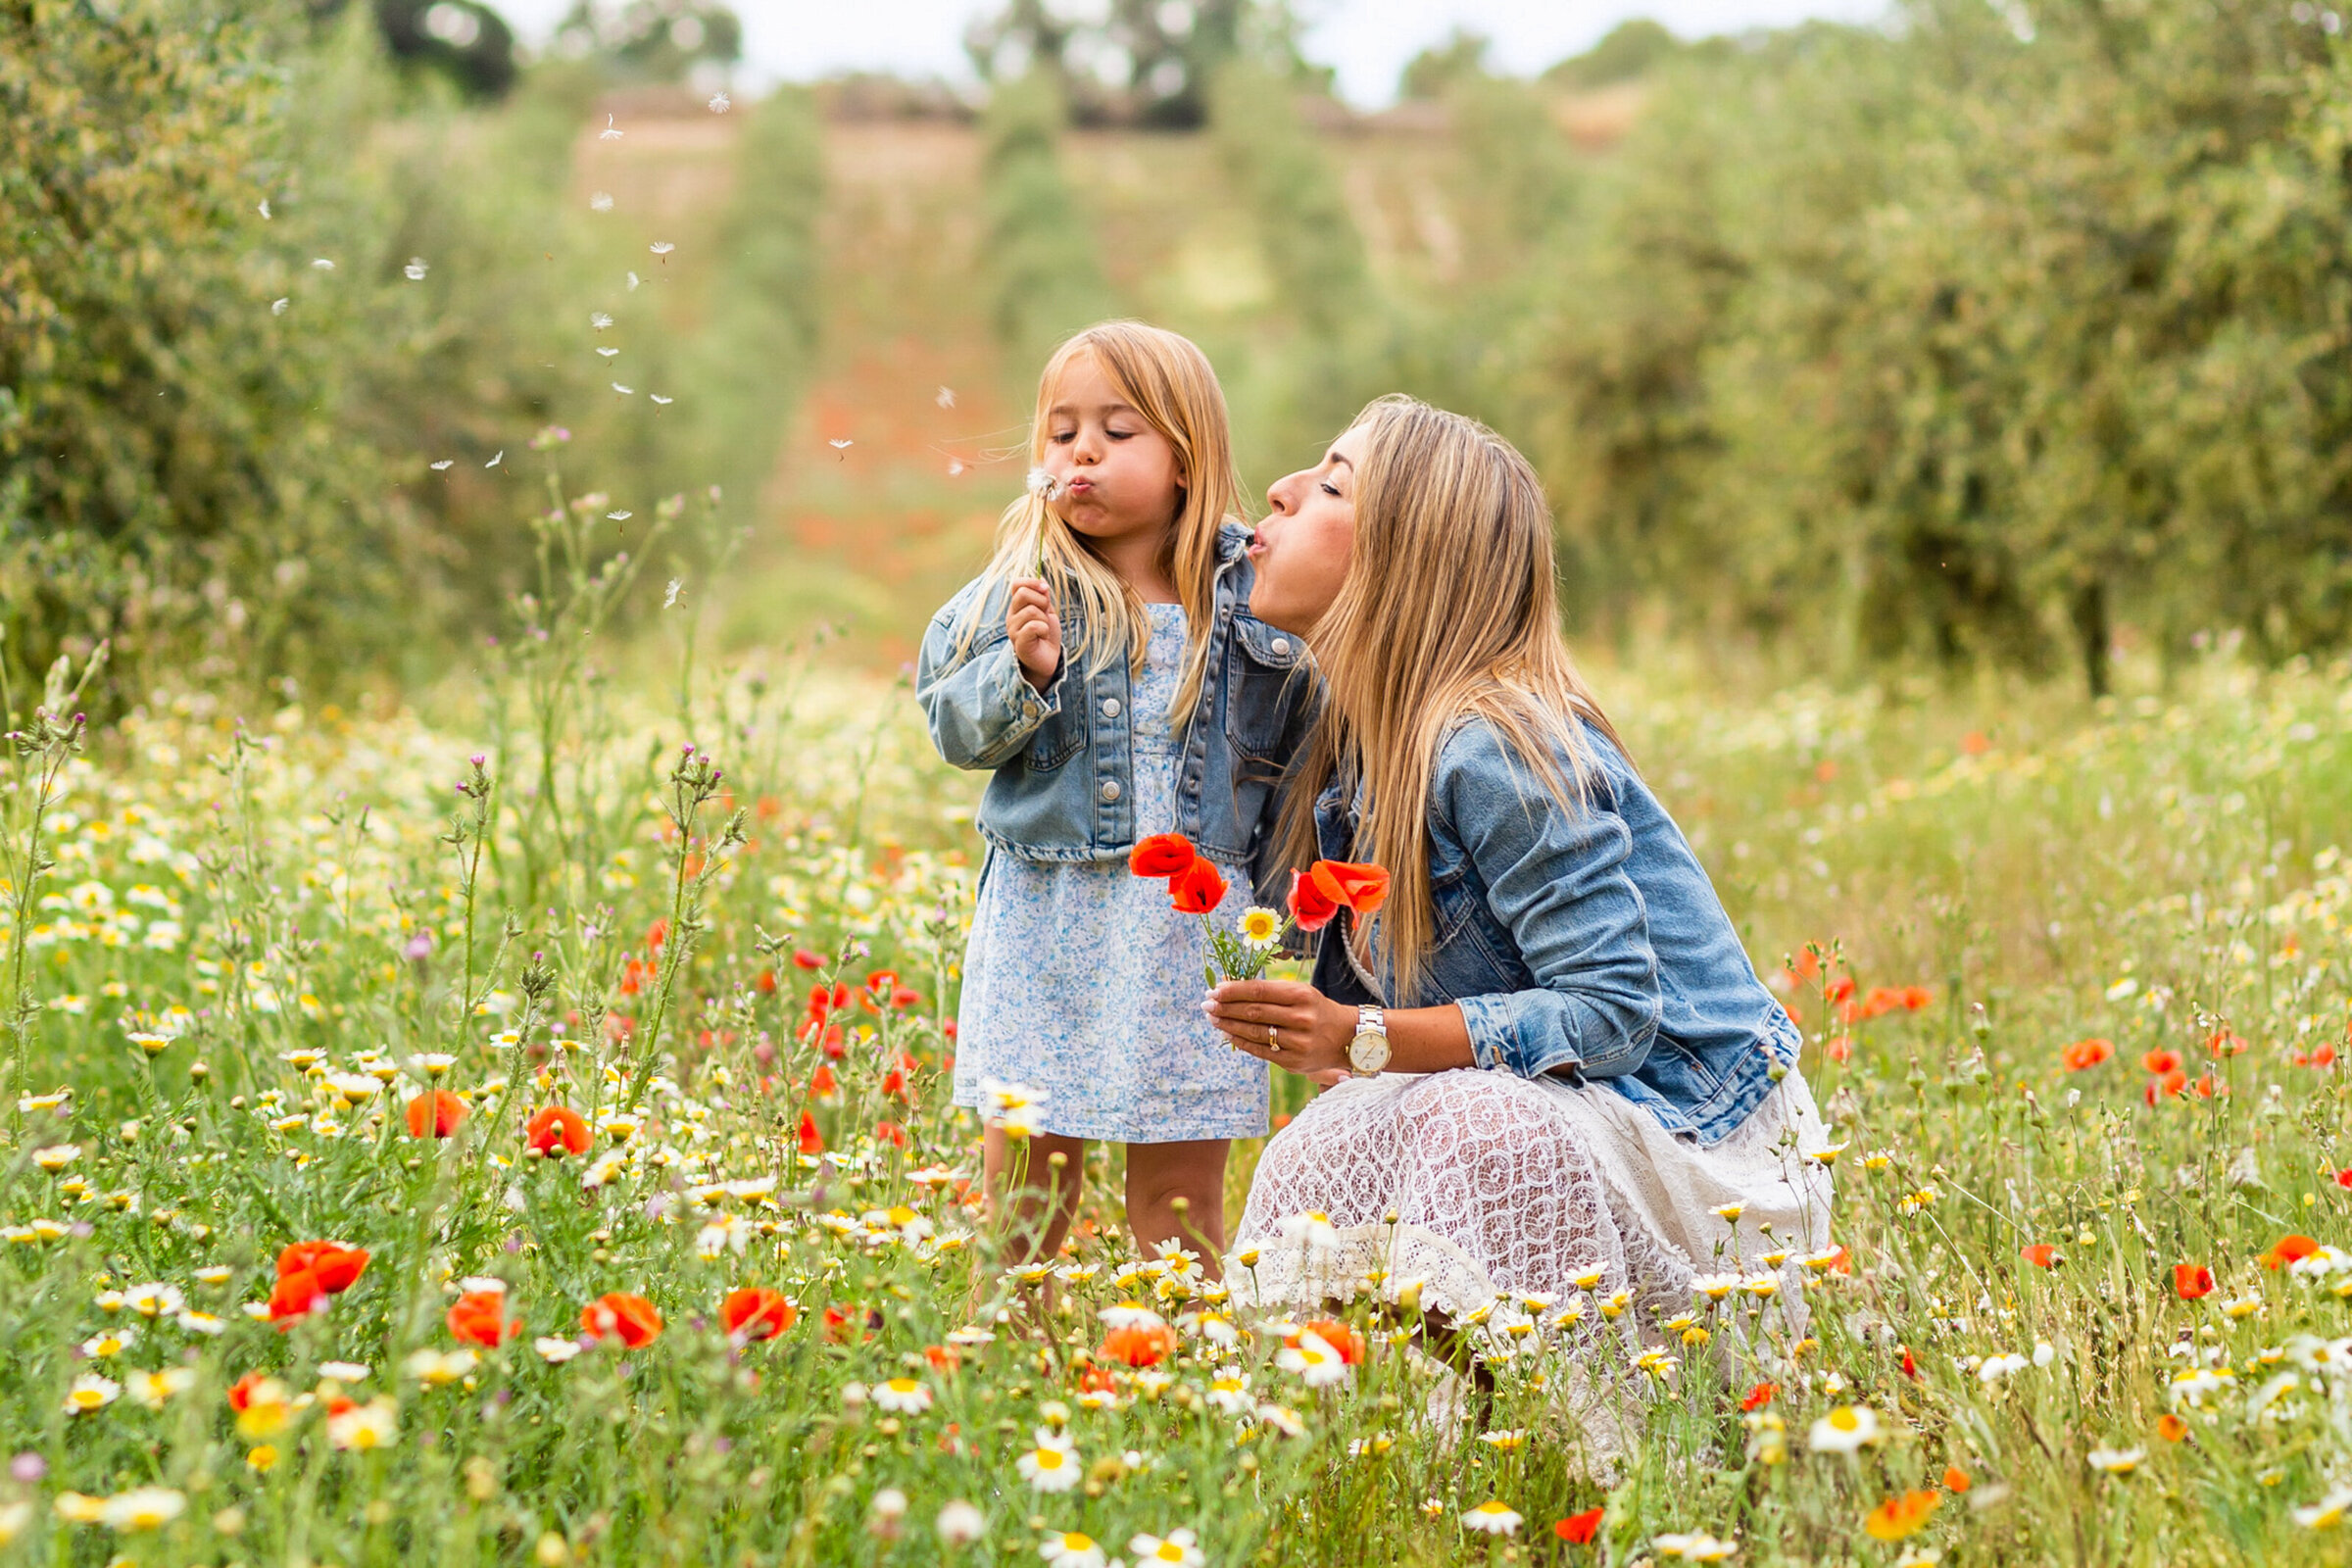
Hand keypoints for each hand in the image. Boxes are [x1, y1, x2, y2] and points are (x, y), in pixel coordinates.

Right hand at [1007, 578, 1060, 690]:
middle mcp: (1011, 616)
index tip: (1045, 589)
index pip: (1016, 584)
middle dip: (1042, 601)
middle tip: (1046, 615)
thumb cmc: (1046, 635)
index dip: (1032, 582)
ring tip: (1044, 630)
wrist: (1048, 658)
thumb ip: (1043, 597)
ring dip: (1045, 620)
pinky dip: (1044, 630)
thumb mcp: (1047, 611)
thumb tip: (1042, 582)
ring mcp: (1013, 630)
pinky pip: (1033, 626)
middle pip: (1023, 594)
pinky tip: (1042, 637)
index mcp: (1017, 606)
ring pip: (1032, 611)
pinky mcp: (1019, 643)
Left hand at [1204, 978, 1353, 1076]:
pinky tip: (1228, 1034)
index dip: (1233, 990)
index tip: (1214, 990)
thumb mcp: (1300, 993)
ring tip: (1213, 1018)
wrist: (1346, 1037)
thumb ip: (1270, 992)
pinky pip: (1260, 1051)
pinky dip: (1241, 1042)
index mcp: (1302, 995)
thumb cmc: (1316, 1009)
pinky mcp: (1294, 1062)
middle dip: (1225, 1007)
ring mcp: (1298, 1042)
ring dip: (1229, 1025)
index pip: (1259, 991)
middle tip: (1207, 1004)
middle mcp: (1301, 1018)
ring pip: (1255, 1032)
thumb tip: (1230, 989)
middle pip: (1253, 1012)